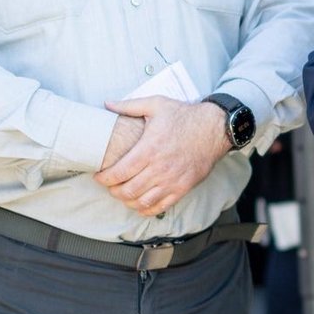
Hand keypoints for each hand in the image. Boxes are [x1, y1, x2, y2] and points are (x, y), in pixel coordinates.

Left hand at [95, 97, 230, 216]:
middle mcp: (159, 168)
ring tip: (122, 193)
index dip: (104, 178)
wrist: (215, 128)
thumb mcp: (156, 105)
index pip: (119, 172)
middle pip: (127, 190)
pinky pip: (160, 207)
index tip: (99, 176)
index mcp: (149, 148)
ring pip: (142, 202)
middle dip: (113, 190)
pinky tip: (140, 203)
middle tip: (109, 185)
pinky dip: (145, 209)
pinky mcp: (183, 188)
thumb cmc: (185, 116)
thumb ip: (129, 105)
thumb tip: (107, 104)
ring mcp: (172, 180)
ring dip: (127, 201)